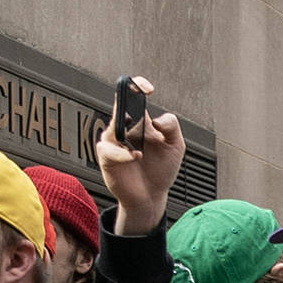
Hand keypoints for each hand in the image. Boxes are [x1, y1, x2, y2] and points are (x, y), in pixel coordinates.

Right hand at [93, 79, 186, 234]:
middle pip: (119, 107)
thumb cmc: (161, 170)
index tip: (148, 89)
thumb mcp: (175, 147)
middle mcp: (124, 128)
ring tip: (141, 148)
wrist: (152, 196)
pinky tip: (135, 157)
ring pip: (113, 128)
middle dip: (125, 103)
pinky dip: (122, 154)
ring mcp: (114, 142)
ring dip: (127, 135)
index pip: (133, 96)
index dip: (137, 86)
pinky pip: (109, 150)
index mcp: (140, 121)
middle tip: (137, 108)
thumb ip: (172, 128)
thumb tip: (158, 119)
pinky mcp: (106, 158)